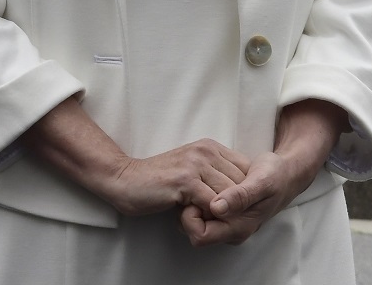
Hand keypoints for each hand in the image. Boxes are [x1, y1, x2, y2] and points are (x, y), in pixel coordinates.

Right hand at [97, 140, 252, 218]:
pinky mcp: (185, 181)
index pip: (247, 171)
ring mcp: (196, 164)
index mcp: (210, 147)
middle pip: (243, 185)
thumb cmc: (159, 181)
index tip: (236, 211)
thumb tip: (241, 196)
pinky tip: (200, 221)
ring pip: (231, 196)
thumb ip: (214, 175)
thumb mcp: (192, 171)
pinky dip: (212, 218)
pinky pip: (214, 204)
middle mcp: (206, 151)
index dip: (246, 195)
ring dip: (225, 215)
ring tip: (213, 224)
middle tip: (227, 222)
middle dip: (239, 207)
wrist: (124, 179)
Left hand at [181, 99, 346, 246]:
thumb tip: (216, 208)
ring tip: (203, 180)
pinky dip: (198, 196)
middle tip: (198, 184)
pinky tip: (207, 180)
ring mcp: (227, 222)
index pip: (199, 235)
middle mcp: (231, 229)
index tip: (197, 194)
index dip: (192, 216)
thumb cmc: (275, 176)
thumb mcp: (261, 182)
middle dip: (188, 208)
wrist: (285, 173)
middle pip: (193, 230)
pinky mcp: (224, 213)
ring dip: (192, 200)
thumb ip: (241, 196)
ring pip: (194, 220)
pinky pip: (199, 210)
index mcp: (239, 227)